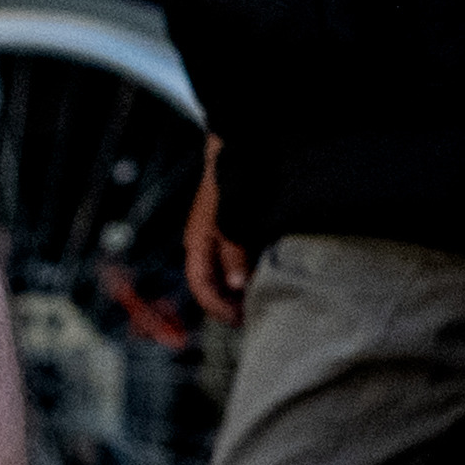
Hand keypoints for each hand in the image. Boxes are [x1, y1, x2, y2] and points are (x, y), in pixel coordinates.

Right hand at [177, 144, 248, 328]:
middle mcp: (206, 243)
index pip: (201, 286)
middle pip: (213, 284)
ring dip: (241, 288)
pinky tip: (266, 273)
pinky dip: (250, 270)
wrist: (239, 146)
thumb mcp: (231, 220)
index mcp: (198, 243)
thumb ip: (233, 253)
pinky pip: (239, 258)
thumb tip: (238, 284)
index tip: (239, 318)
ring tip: (262, 297)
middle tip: (254, 314)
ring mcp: (220, 236)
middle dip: (230, 302)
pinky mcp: (235, 229)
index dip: (217, 307)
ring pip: (227, 272)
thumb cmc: (232, 181)